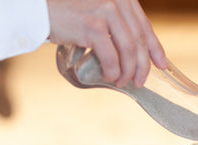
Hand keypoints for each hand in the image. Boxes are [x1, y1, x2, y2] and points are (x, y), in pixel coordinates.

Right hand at [47, 0, 166, 86]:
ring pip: (128, 49)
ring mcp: (105, 9)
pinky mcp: (92, 24)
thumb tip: (135, 52)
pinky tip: (110, 77)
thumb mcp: (96, 13)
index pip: (144, 25)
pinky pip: (111, 55)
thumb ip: (115, 24)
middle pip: (139, 39)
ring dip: (127, 71)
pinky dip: (112, 70)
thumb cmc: (65, 15)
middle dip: (142, 65)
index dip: (155, 47)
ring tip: (121, 82)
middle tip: (140, 81)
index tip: (162, 65)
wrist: (35, 10)